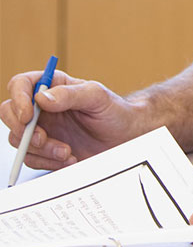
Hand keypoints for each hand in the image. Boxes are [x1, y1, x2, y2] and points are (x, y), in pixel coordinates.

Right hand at [1, 69, 146, 168]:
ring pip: (19, 139)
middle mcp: (43, 107)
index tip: (28, 116)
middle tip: (45, 139)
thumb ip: (70, 95)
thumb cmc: (115, 112)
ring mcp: (42, 128)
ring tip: (68, 151)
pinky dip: (47, 162)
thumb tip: (41, 98)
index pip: (21, 84)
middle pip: (9, 113)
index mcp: (54, 86)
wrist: (126, 137)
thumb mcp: (97, 97)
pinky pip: (31, 158)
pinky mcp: (45, 149)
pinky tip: (69, 158)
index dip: (19, 99)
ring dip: (41, 149)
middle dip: (24, 130)